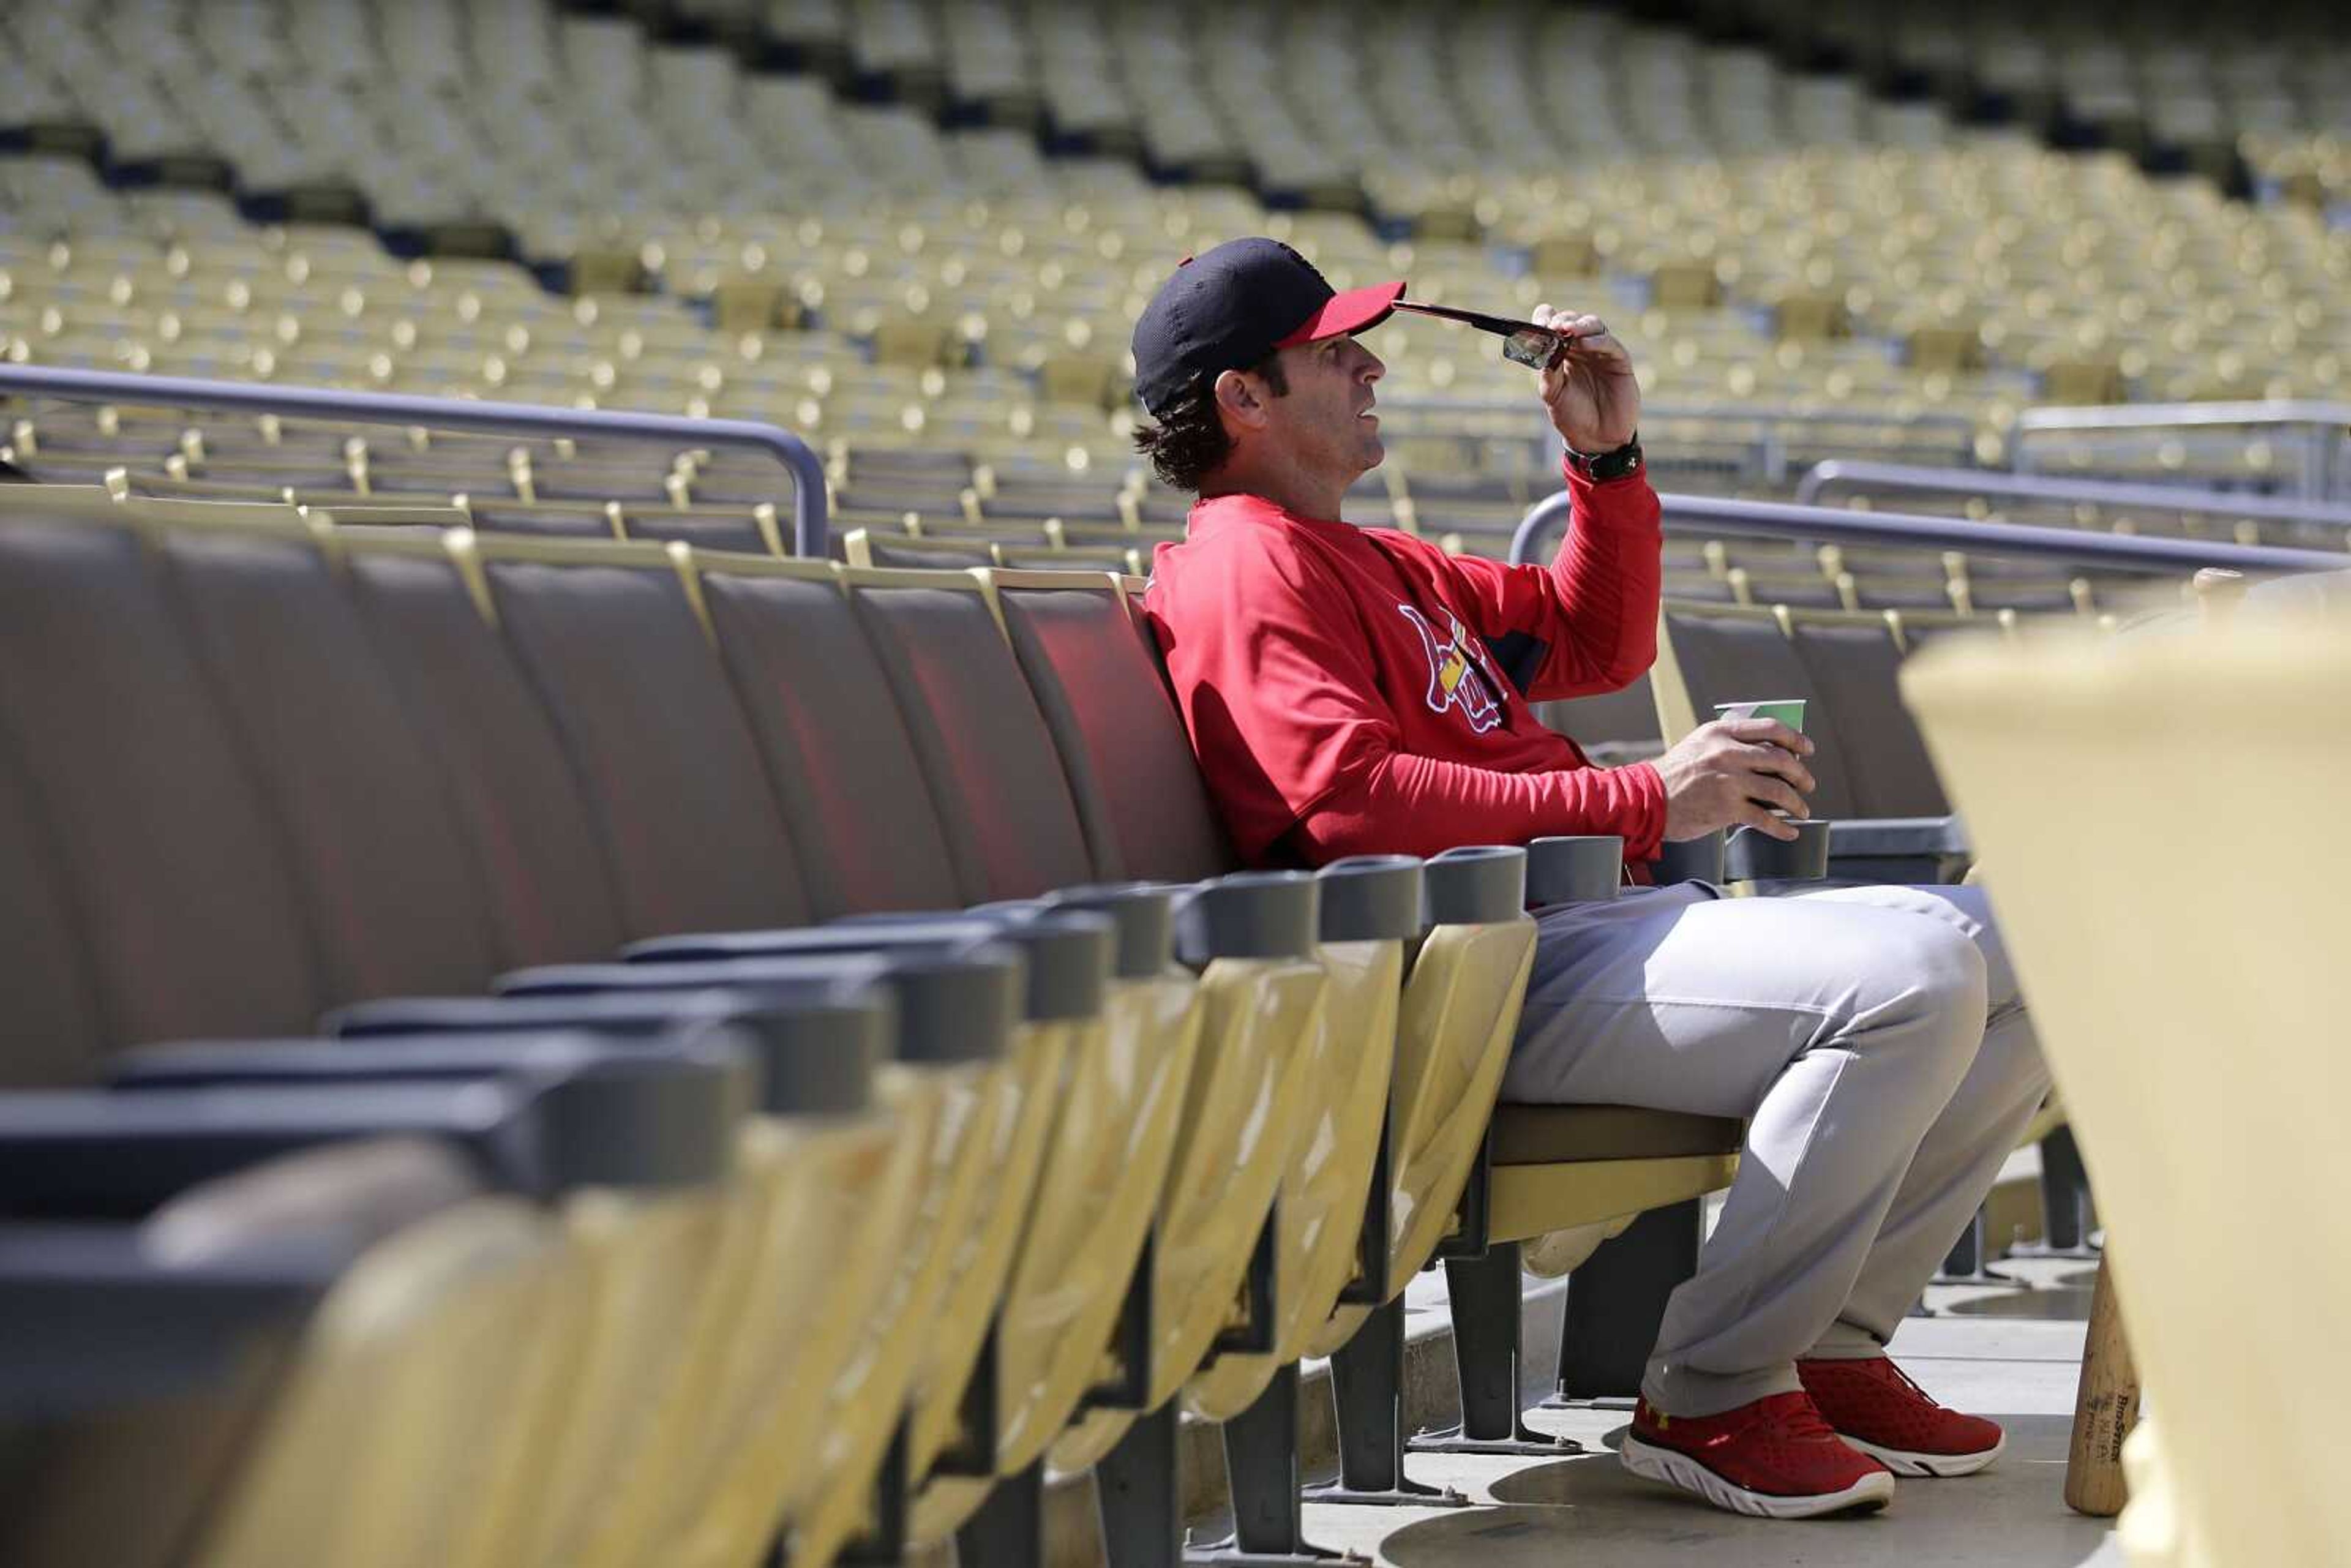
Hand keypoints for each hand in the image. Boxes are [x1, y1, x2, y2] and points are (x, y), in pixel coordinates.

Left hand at [1532, 302, 1639, 452]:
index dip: (1546, 319)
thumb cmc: (1572, 416)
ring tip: (1568, 330)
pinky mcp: (1619, 361)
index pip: (1553, 325)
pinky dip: (1598, 341)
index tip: (1539, 323)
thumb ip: (1548, 373)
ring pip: (1593, 325)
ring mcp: (1601, 352)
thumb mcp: (1553, 395)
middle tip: (1554, 326)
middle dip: (1562, 321)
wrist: (1595, 439)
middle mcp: (1581, 348)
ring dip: (1579, 325)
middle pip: (1572, 321)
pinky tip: (1586, 344)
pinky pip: (1610, 344)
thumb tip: (1543, 351)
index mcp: (1562, 352)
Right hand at [1652, 718, 1815, 842]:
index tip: (1807, 749)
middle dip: (1801, 774)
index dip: (1795, 738)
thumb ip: (1728, 743)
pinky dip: (1782, 828)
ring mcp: (1729, 781)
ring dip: (1797, 803)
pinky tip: (1789, 832)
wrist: (1645, 800)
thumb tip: (1769, 755)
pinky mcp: (1726, 808)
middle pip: (1781, 759)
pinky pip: (1765, 818)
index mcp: (1721, 732)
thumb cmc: (1673, 774)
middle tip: (1808, 784)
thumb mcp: (1699, 745)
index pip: (1770, 728)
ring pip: (1778, 790)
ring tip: (1802, 810)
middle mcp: (1727, 753)